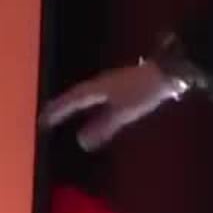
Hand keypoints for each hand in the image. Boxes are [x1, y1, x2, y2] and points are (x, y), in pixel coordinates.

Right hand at [38, 62, 184, 150]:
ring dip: (78, 104)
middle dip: (63, 106)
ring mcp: (114, 81)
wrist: (169, 71)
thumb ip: (103, 127)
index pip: (71, 100)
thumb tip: (82, 142)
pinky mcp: (127, 84)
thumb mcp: (123, 112)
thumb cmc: (143, 90)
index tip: (42, 121)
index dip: (57, 111)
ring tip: (68, 114)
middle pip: (77, 95)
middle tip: (50, 116)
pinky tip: (100, 110)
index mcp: (96, 88)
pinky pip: (102, 95)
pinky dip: (94, 104)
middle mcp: (101, 83)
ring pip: (89, 94)